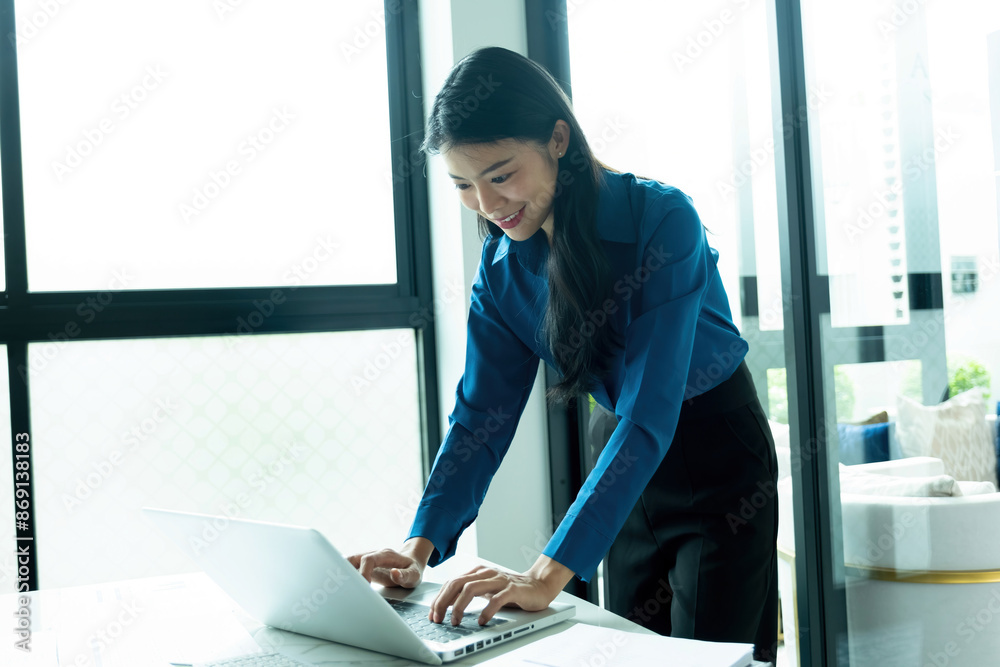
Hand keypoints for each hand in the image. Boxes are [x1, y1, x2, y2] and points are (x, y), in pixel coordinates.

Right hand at [347, 540, 429, 588]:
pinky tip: (341, 587)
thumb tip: (394, 573)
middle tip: (343, 589)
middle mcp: (374, 555)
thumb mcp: (414, 575)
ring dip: (342, 574)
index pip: (368, 559)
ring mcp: (368, 560)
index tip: (364, 585)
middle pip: (353, 558)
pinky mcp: (364, 566)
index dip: (363, 572)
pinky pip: (350, 568)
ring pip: (348, 562)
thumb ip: (405, 575)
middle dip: (346, 572)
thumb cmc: (412, 569)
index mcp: (385, 555)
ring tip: (338, 589)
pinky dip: (344, 576)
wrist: (412, 562)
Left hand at [429, 556, 573, 626]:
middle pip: (457, 583)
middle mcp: (486, 573)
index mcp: (478, 572)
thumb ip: (468, 593)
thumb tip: (446, 604)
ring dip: (459, 607)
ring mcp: (499, 580)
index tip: (433, 614)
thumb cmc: (511, 589)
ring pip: (471, 588)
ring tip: (456, 621)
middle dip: (443, 602)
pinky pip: (496, 599)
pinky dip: (486, 611)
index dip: (439, 598)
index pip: (451, 582)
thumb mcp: (486, 590)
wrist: (538, 585)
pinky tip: (482, 621)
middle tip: (438, 618)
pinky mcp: (513, 589)